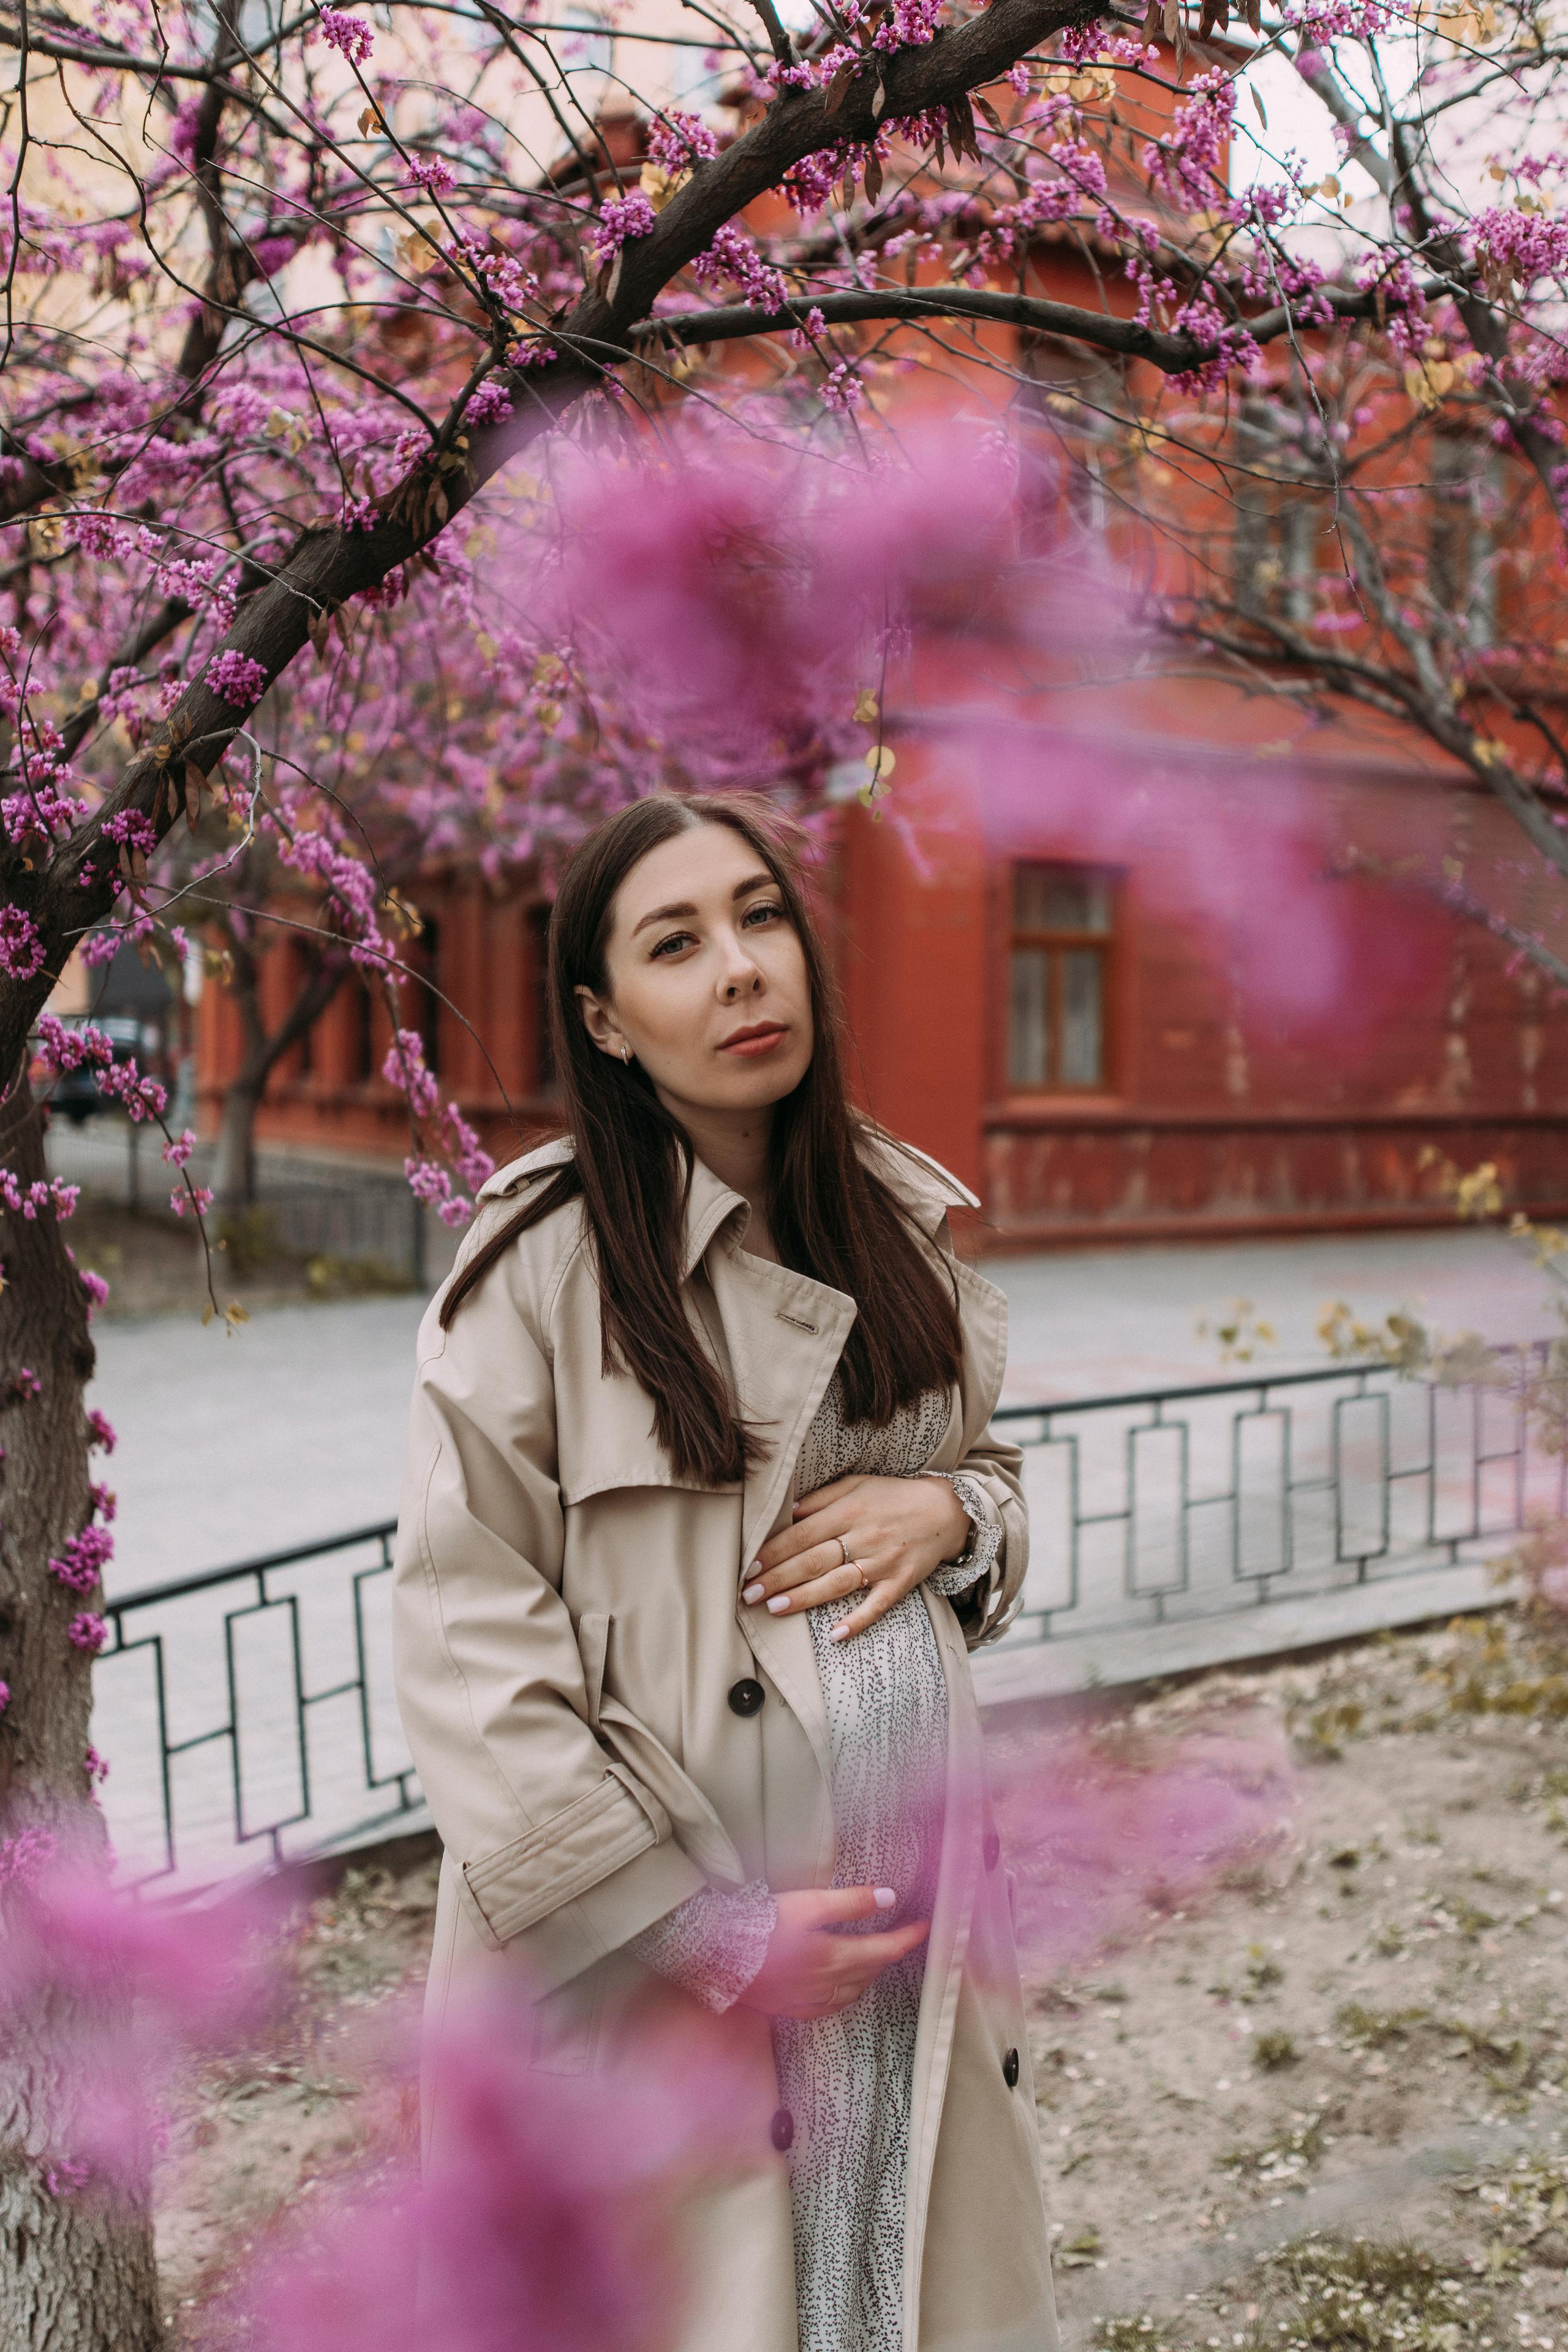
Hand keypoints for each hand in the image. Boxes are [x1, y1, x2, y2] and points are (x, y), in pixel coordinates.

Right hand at [735, 1886, 929, 2019]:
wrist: (718, 1957)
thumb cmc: (762, 1925)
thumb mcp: (808, 1904)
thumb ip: (850, 1903)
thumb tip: (889, 1898)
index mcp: (835, 1956)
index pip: (885, 1949)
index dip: (908, 1938)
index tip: (926, 1926)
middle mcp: (828, 1983)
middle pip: (871, 1971)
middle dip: (891, 1953)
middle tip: (903, 1936)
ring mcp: (809, 1999)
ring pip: (853, 1991)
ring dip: (870, 1974)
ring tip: (876, 1957)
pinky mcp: (791, 2007)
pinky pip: (830, 2006)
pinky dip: (846, 1995)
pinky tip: (843, 1989)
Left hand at [742, 1472, 971, 1641]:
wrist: (946, 1510)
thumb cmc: (894, 1496)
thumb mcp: (857, 1484)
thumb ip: (822, 1498)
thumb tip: (788, 1511)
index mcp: (850, 1510)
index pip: (802, 1534)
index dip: (774, 1551)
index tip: (750, 1566)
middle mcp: (864, 1537)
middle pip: (814, 1560)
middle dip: (778, 1578)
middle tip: (748, 1594)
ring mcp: (882, 1562)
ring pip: (837, 1583)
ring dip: (804, 1598)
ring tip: (774, 1608)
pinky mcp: (900, 1582)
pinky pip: (876, 1605)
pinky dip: (857, 1620)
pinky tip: (835, 1635)